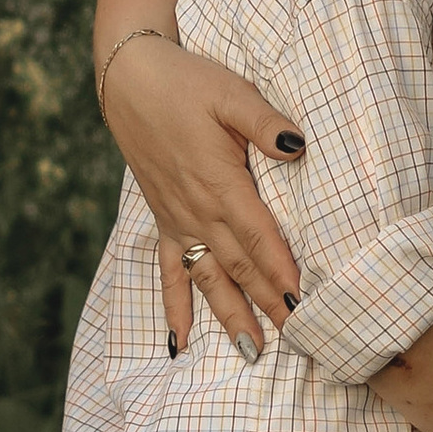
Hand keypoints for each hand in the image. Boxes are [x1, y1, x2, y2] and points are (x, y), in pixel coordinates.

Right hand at [100, 32, 305, 351]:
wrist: (130, 80)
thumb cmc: (186, 83)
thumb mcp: (230, 92)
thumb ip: (264, 122)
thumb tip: (297, 144)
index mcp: (219, 182)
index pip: (258, 236)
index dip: (280, 270)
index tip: (302, 303)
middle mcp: (197, 210)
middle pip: (240, 265)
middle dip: (268, 303)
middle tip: (299, 339)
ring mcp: (178, 219)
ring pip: (208, 277)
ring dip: (230, 314)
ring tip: (252, 351)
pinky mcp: (163, 218)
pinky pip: (168, 270)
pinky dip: (175, 305)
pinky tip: (180, 340)